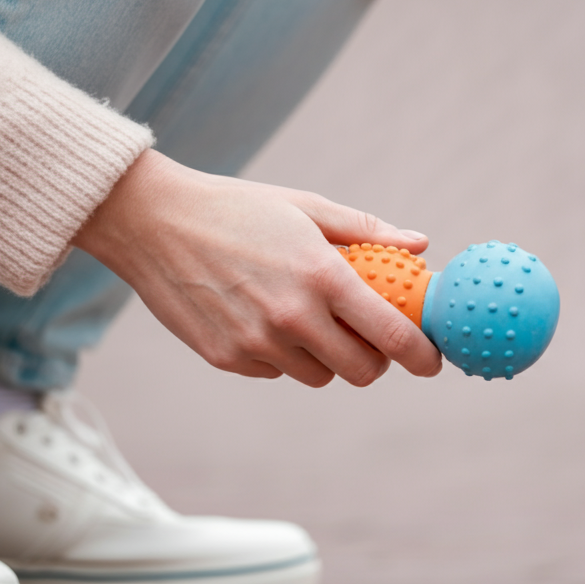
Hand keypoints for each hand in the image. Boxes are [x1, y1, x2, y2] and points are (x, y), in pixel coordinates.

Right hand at [72, 150, 442, 386]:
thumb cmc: (238, 209)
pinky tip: (262, 319)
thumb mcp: (306, 207)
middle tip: (368, 339)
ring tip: (306, 318)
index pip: (391, 334)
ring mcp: (257, 343)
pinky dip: (282, 356)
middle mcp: (292, 316)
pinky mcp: (228, 359)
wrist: (153, 222)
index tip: (431, 361)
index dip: (420, 356)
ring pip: (319, 376)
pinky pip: (276, 372)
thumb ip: (367, 232)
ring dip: (326, 358)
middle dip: (374, 360)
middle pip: (361, 371)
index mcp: (321, 275)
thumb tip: (420, 244)